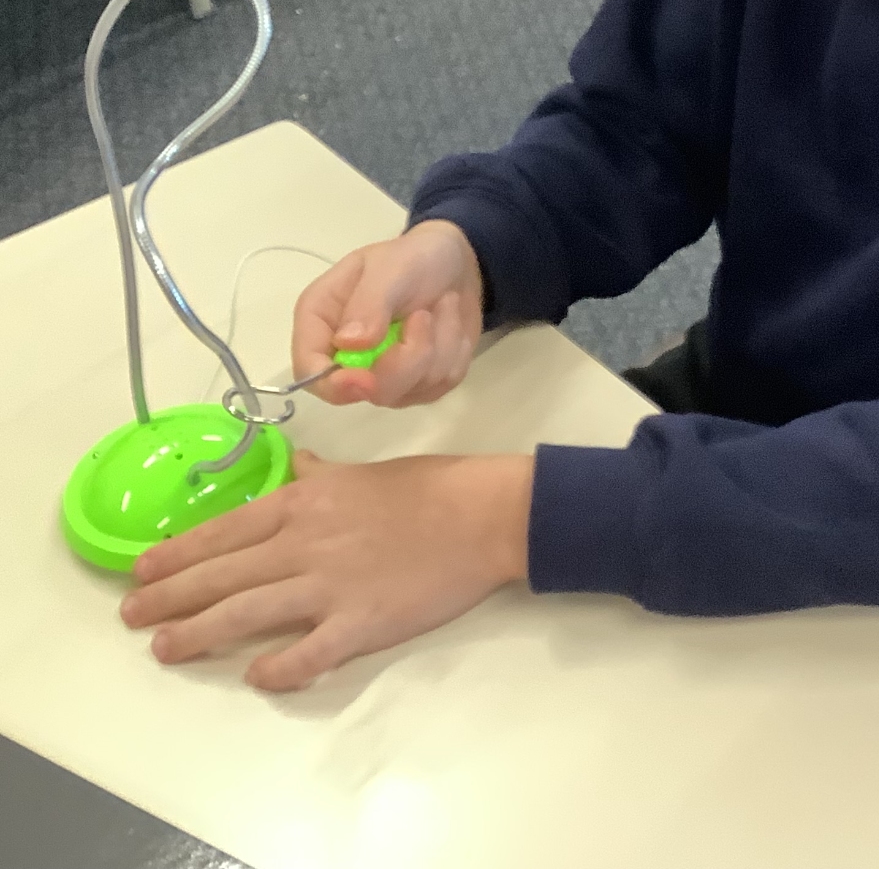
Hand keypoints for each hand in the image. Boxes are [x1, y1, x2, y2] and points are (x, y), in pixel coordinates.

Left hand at [121, 450, 532, 691]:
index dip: (176, 555)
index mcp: (304, 503)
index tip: (141, 571)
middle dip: (168, 598)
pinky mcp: (360, 624)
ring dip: (198, 635)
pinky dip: (276, 669)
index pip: (222, 532)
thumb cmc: (429, 487)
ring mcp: (329, 587)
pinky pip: (306, 654)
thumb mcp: (364, 471)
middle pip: (220, 576)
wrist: (484, 516)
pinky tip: (255, 676)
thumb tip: (296, 465)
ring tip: (165, 649)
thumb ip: (321, 474)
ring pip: (245, 615)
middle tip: (132, 617)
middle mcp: (303, 544)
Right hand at [293, 220, 483, 406]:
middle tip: (424, 314)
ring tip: (439, 307)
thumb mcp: (389, 268)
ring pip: (409, 389)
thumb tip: (348, 344)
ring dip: (438, 346)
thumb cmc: (413, 258)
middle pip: (365, 391)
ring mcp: (383, 376)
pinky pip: (439, 385)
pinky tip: (448, 324)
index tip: (367, 379)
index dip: (333, 385)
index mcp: (320, 321)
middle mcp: (345, 357)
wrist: (455, 265)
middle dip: (405, 360)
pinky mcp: (418, 384)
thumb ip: (369, 304)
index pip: (309, 370)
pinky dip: (454, 353)